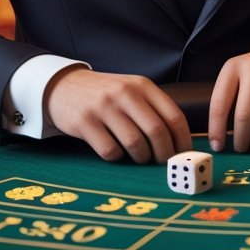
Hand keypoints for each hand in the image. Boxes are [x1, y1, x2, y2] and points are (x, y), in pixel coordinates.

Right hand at [44, 67, 191, 162]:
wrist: (65, 87)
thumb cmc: (107, 95)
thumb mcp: (132, 91)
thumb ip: (153, 110)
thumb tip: (179, 143)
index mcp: (143, 85)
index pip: (174, 116)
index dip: (183, 140)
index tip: (184, 155)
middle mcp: (125, 93)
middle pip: (156, 132)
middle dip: (164, 154)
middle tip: (163, 164)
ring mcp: (104, 107)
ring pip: (135, 144)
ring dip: (141, 158)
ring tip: (139, 157)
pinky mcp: (84, 122)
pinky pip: (110, 151)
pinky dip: (117, 158)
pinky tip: (115, 151)